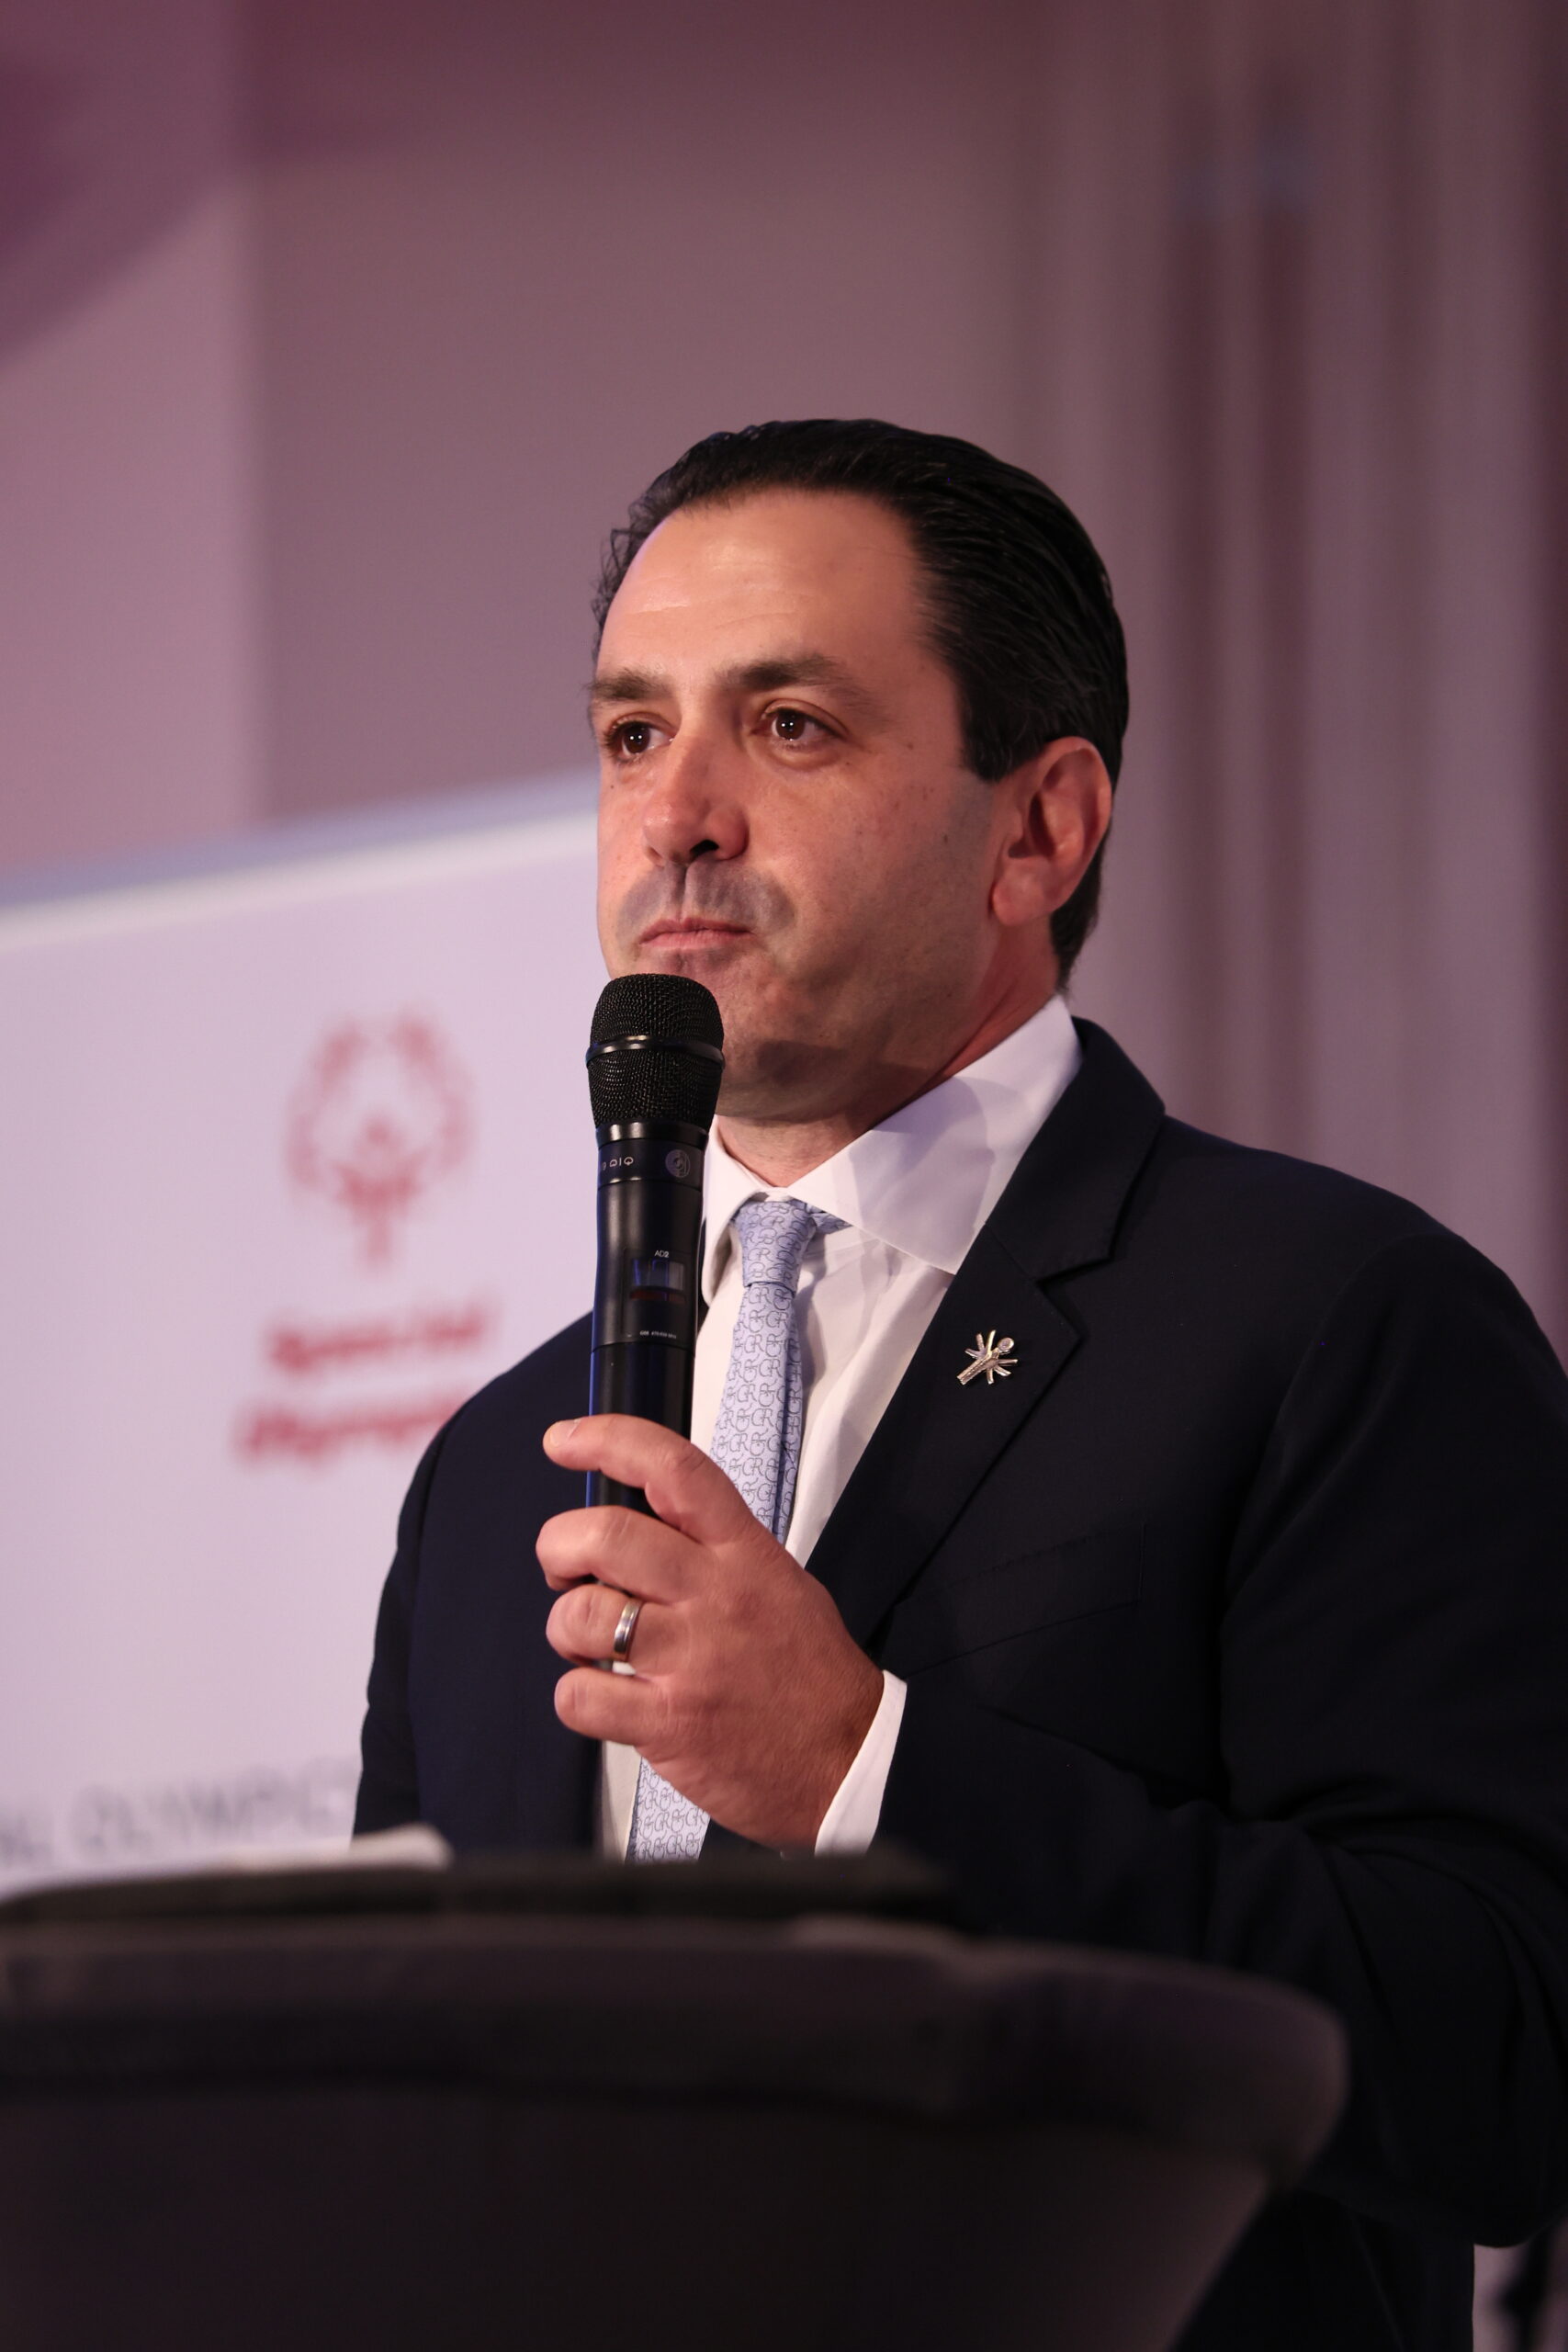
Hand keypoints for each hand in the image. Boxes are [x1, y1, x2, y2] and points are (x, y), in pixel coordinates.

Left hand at [537, 1415, 883, 1847]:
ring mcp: (690, 1661)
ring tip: (589, 1641)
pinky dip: (576, 1696)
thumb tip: (638, 1522)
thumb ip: (713, 1548)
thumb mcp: (778, 1581)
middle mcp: (714, 1597)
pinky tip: (604, 1698)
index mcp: (742, 1553)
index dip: (607, 1440)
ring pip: (582, 1615)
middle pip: (606, 1535)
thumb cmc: (810, 1673)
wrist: (850, 1758)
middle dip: (559, 1546)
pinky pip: (581, 1696)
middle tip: (564, 1567)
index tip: (563, 1441)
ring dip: (565, 1625)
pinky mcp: (670, 1724)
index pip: (672, 1469)